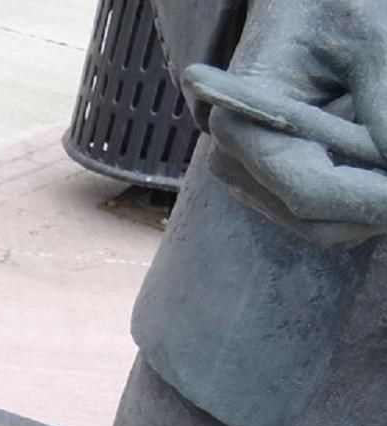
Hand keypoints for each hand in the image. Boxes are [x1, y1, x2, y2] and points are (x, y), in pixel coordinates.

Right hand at [204, 0, 386, 245]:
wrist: (296, 5)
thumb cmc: (327, 7)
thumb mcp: (371, 39)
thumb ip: (386, 105)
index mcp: (242, 122)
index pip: (308, 190)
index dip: (372, 200)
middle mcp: (233, 162)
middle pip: (317, 219)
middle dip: (375, 205)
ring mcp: (247, 178)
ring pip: (323, 225)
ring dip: (370, 204)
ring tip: (385, 154)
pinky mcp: (267, 183)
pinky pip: (321, 215)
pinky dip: (360, 199)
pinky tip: (375, 160)